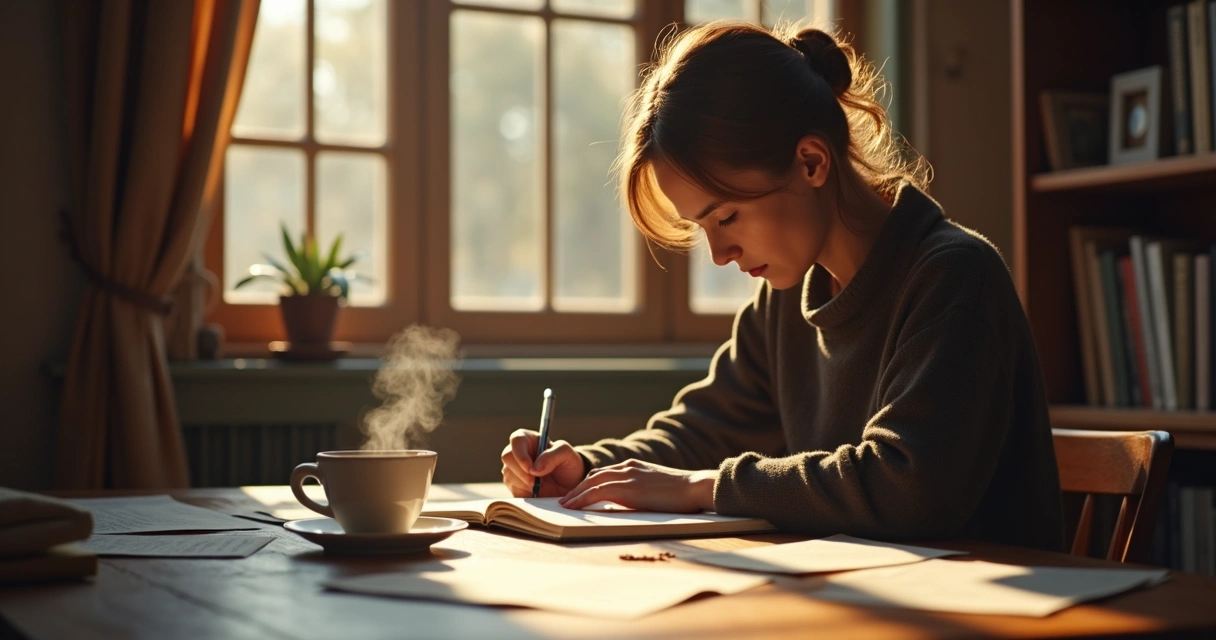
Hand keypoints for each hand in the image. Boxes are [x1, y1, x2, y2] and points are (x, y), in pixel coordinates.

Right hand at [500, 429, 585, 497]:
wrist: (569, 485)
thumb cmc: (568, 464)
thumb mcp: (567, 454)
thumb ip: (553, 455)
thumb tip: (535, 468)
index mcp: (528, 439)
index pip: (516, 440)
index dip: (521, 454)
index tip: (531, 469)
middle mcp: (517, 452)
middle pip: (507, 457)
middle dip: (522, 472)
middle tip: (537, 481)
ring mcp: (513, 469)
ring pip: (508, 475)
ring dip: (525, 484)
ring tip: (541, 485)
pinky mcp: (513, 486)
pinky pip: (512, 490)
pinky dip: (525, 493)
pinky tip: (537, 491)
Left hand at [558, 459, 717, 512]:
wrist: (695, 487)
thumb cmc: (683, 493)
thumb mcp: (657, 489)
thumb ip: (640, 492)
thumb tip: (627, 504)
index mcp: (635, 466)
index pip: (605, 473)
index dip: (589, 483)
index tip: (579, 493)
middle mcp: (627, 467)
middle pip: (593, 476)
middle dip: (577, 489)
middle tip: (565, 501)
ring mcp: (627, 476)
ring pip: (591, 483)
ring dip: (575, 495)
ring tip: (564, 506)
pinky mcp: (627, 488)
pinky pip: (597, 492)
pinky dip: (581, 499)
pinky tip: (573, 508)